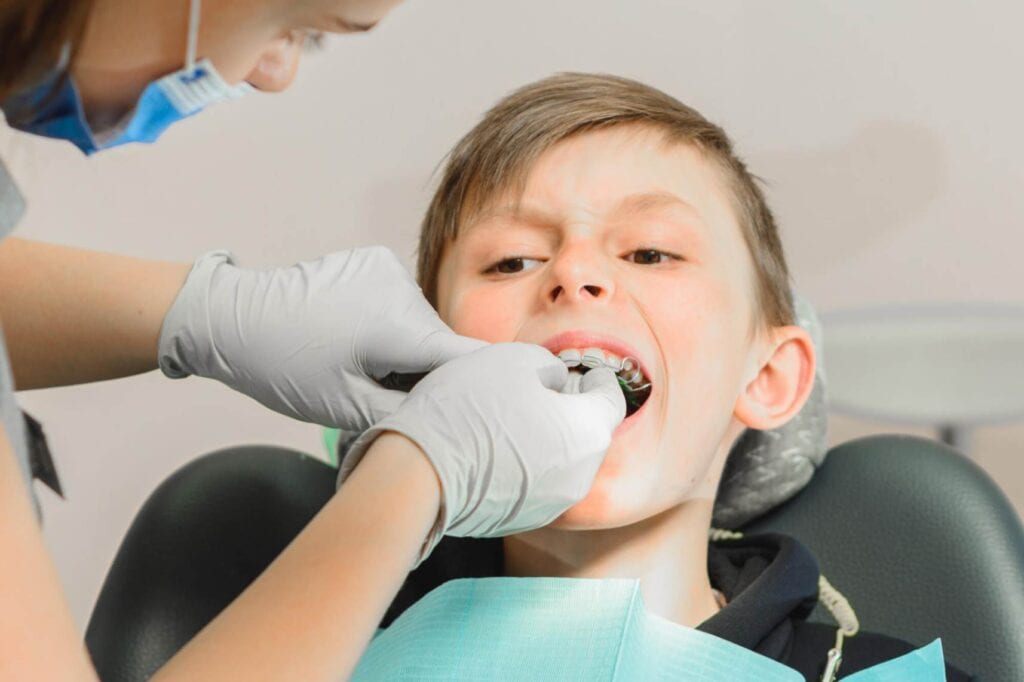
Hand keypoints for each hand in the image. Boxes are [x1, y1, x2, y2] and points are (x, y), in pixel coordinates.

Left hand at [157, 246, 483, 429]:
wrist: (232, 319)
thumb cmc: (284, 367)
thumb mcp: (347, 409)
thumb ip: (409, 414)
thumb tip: (449, 419)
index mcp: (398, 325)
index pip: (463, 357)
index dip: (479, 383)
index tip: (494, 404)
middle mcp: (400, 287)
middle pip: (439, 341)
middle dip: (427, 372)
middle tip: (396, 400)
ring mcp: (385, 268)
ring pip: (419, 322)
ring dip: (408, 348)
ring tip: (368, 369)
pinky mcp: (371, 260)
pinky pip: (398, 301)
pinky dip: (390, 323)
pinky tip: (357, 340)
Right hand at [339, 343, 626, 564]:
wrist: (421, 473)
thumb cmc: (469, 408)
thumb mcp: (514, 359)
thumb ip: (548, 365)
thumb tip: (553, 382)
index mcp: (589, 431)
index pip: (612, 398)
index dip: (598, 376)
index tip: (586, 369)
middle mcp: (582, 474)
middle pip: (589, 431)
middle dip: (572, 407)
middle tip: (545, 387)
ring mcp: (553, 503)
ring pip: (564, 460)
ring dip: (549, 436)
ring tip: (515, 415)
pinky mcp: (523, 519)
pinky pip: (538, 482)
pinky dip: (528, 462)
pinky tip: (496, 445)